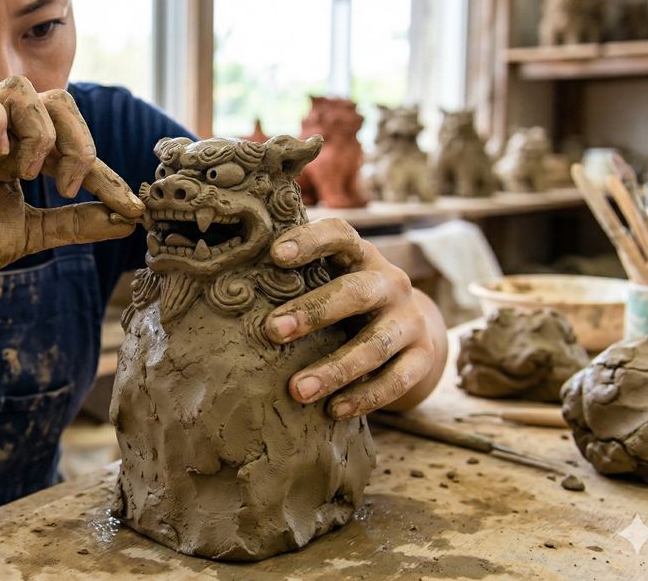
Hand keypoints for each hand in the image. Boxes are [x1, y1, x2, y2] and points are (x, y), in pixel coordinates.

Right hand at [0, 76, 143, 286]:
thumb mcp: (31, 234)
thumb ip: (75, 223)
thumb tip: (126, 220)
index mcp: (23, 154)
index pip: (76, 144)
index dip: (107, 174)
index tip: (129, 208)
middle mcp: (3, 135)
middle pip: (57, 100)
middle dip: (77, 141)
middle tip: (67, 185)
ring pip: (20, 88)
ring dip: (39, 131)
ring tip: (31, 174)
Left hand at [262, 218, 436, 418]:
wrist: (410, 330)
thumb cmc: (346, 301)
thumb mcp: (329, 281)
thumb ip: (293, 279)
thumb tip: (224, 284)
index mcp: (361, 256)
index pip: (340, 236)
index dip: (311, 241)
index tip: (275, 254)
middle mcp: (390, 283)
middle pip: (356, 292)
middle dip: (314, 311)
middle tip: (273, 331)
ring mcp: (410, 320)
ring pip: (374, 345)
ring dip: (335, 369)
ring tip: (297, 390)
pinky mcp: (422, 356)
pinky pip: (397, 380)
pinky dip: (364, 397)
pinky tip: (333, 410)